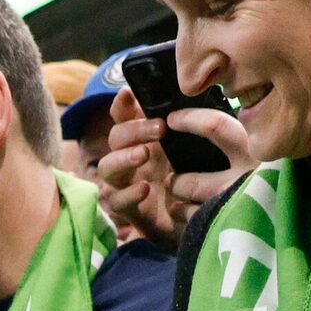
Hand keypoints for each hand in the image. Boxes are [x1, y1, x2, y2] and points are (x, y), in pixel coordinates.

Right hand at [95, 87, 251, 249]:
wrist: (202, 219)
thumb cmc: (199, 179)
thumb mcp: (197, 148)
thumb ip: (188, 127)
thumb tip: (190, 98)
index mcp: (145, 139)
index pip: (124, 116)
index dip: (122, 104)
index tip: (129, 92)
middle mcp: (131, 159)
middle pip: (115, 138)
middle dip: (135, 130)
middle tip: (161, 129)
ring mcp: (127, 185)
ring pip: (107, 168)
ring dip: (124, 158)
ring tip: (144, 154)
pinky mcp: (131, 211)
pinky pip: (117, 201)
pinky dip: (129, 193)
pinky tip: (145, 189)